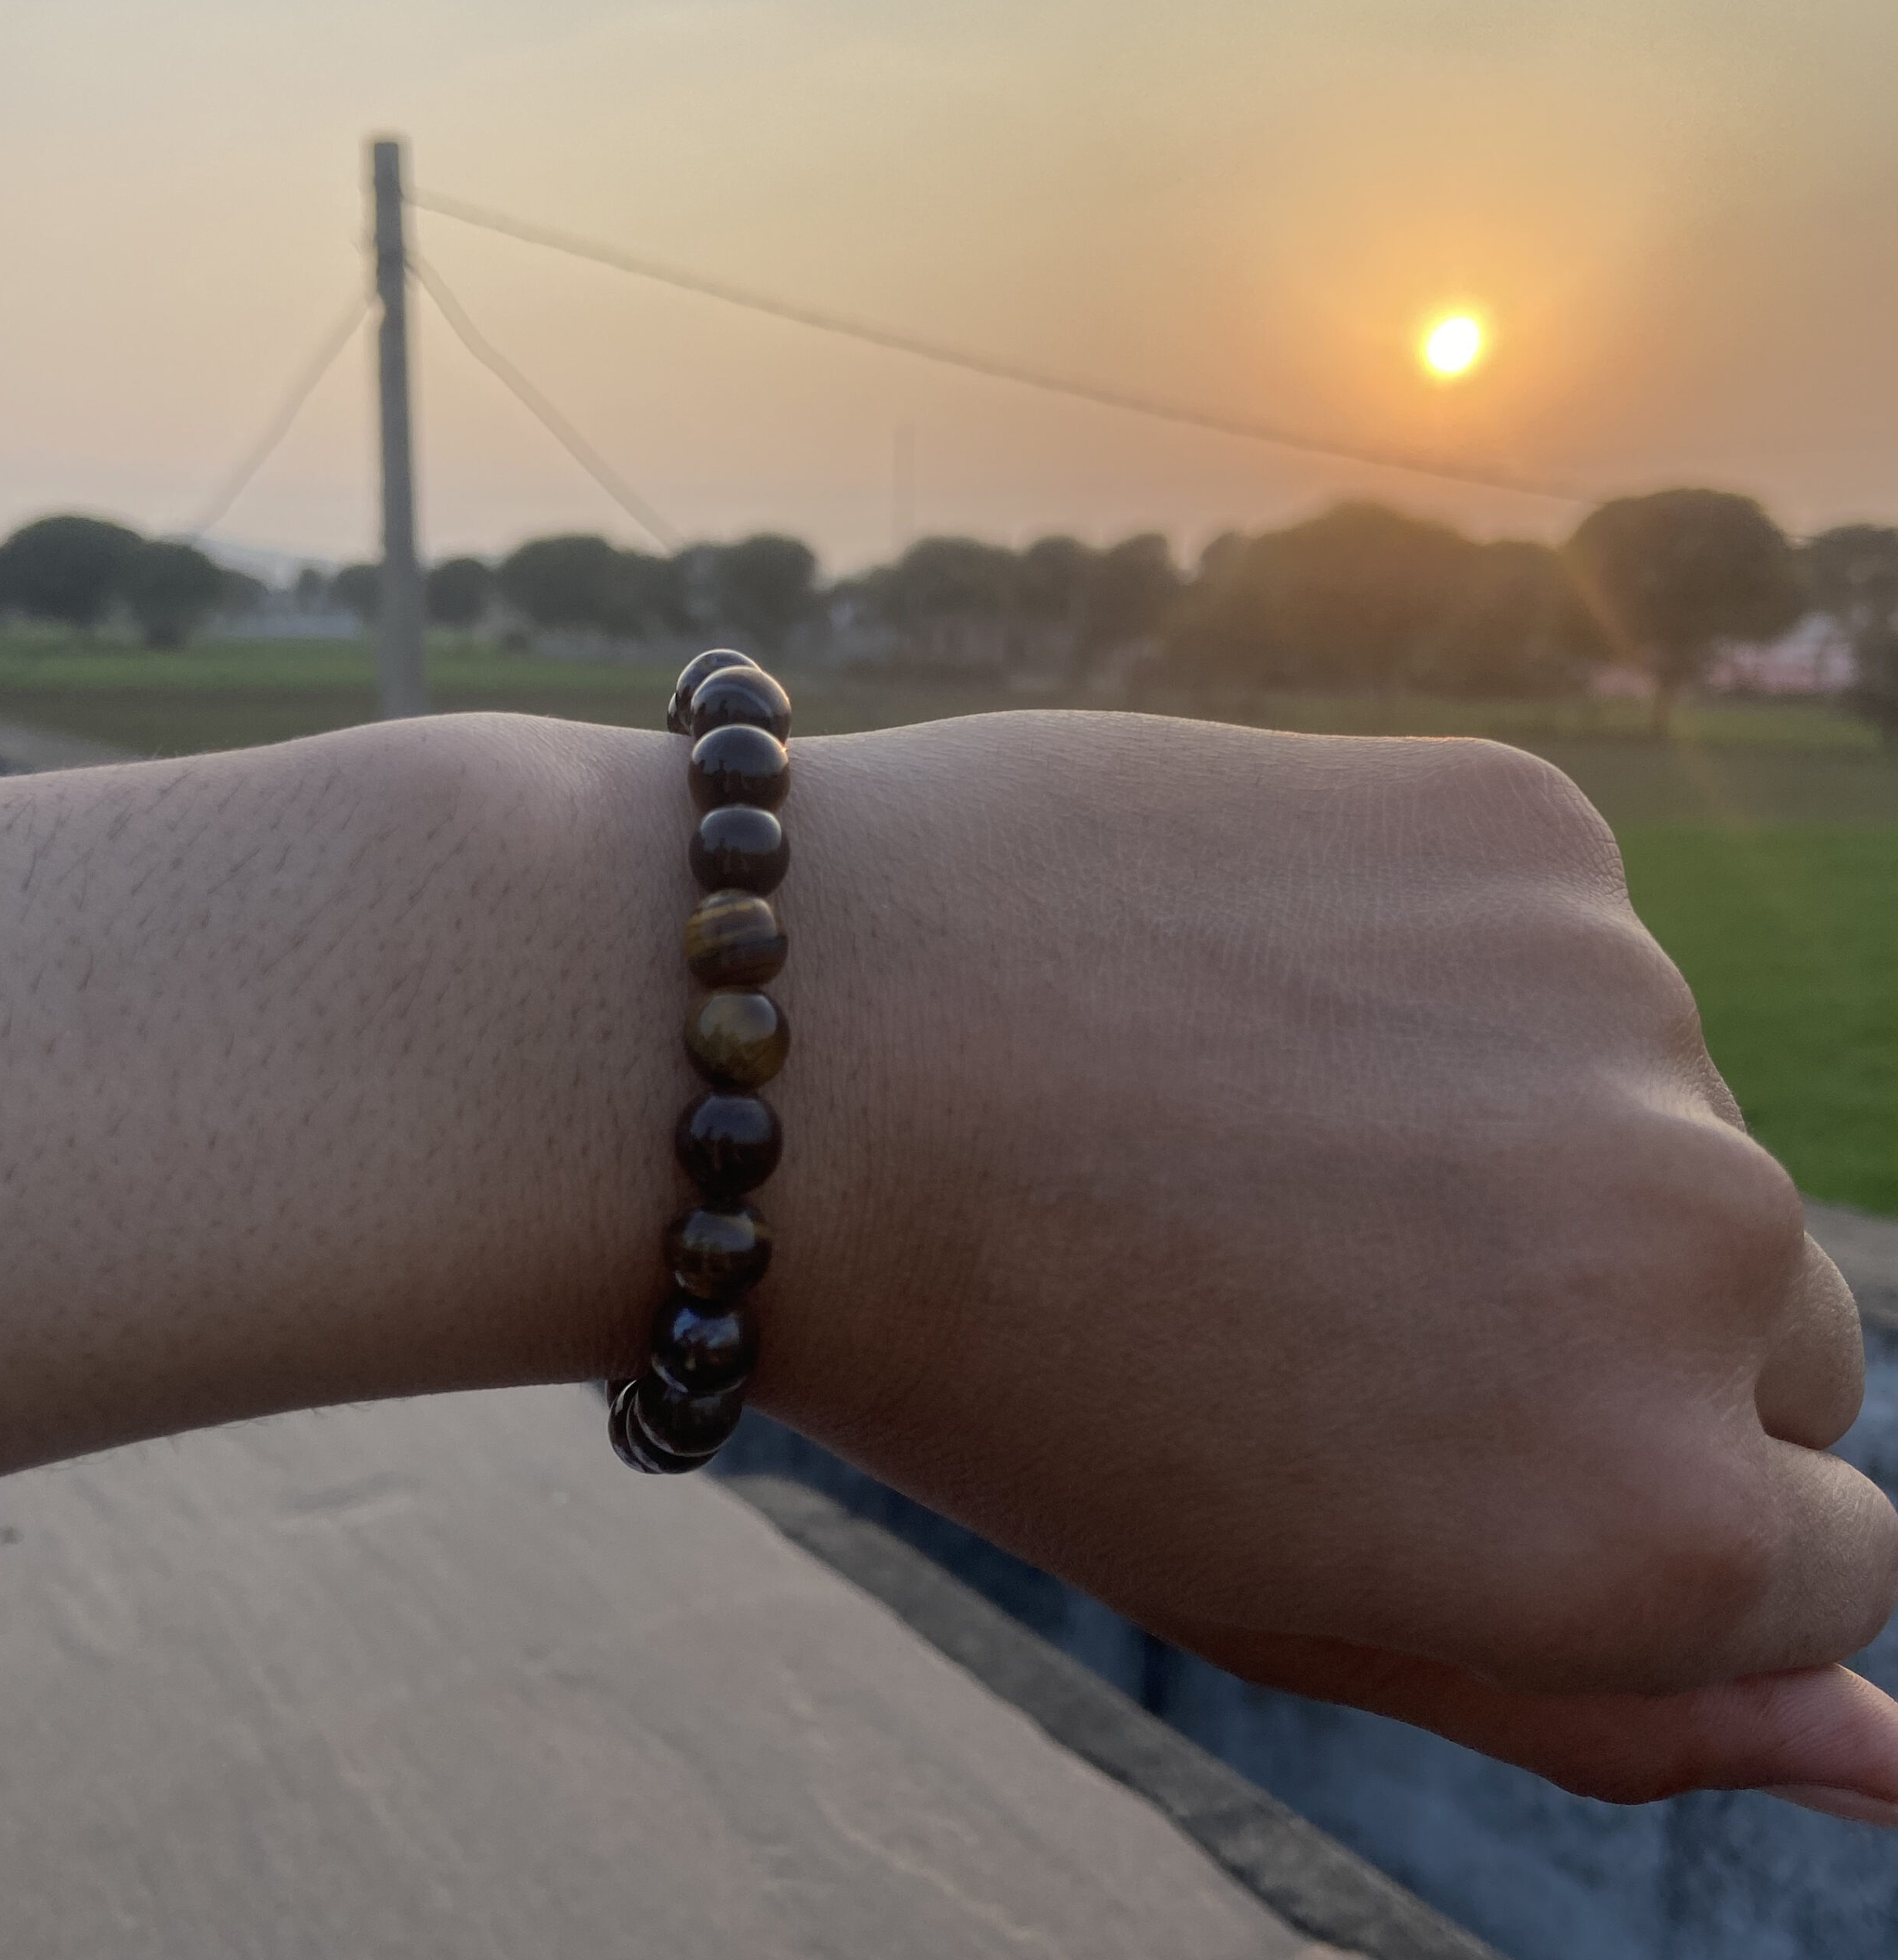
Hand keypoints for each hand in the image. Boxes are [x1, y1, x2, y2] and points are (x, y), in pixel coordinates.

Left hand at [763, 709, 1897, 1811]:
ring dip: (1522, 1128)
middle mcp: (1696, 1260)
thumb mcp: (1290, 1602)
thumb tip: (1886, 1750)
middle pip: (1777, 1329)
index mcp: (1643, 1524)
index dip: (1635, 1499)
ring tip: (1260, 1115)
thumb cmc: (1012, 1374)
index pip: (1828, 1552)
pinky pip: (1562, 939)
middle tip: (1331, 1276)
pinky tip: (1253, 976)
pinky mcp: (1526, 829)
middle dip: (1600, 1326)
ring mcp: (1624, 1013)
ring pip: (1669, 1115)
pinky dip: (1448, 966)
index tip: (1471, 1438)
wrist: (792, 1053)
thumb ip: (1604, 1700)